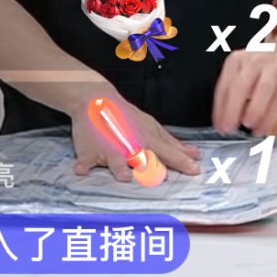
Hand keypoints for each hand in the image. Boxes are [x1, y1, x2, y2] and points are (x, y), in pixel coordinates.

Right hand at [68, 93, 200, 182]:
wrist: (96, 99)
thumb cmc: (126, 117)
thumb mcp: (152, 127)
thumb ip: (173, 144)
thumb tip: (195, 155)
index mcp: (147, 141)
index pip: (169, 153)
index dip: (183, 162)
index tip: (195, 171)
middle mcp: (131, 146)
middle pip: (145, 159)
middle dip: (153, 168)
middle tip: (162, 176)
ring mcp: (110, 149)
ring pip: (116, 161)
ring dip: (120, 168)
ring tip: (123, 175)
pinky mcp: (90, 151)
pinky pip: (85, 160)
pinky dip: (83, 165)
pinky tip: (81, 171)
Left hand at [211, 34, 276, 135]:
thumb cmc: (264, 64)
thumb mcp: (243, 70)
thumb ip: (234, 91)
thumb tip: (225, 119)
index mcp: (236, 61)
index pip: (224, 86)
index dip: (219, 108)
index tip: (218, 125)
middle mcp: (253, 63)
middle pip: (240, 86)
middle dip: (232, 109)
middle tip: (228, 128)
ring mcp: (273, 70)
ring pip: (262, 89)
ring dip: (254, 110)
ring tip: (247, 125)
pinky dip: (270, 117)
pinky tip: (263, 128)